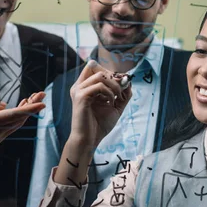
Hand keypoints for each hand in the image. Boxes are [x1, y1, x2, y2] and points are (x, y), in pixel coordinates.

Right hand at [0, 93, 45, 166]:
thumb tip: (4, 105)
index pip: (13, 115)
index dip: (29, 109)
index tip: (42, 103)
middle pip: (20, 118)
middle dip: (32, 105)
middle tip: (42, 93)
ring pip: (18, 123)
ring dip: (27, 110)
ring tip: (33, 97)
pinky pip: (12, 126)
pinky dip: (19, 116)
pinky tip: (22, 107)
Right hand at [54, 61, 130, 186]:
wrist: (89, 140)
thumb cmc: (99, 125)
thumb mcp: (115, 107)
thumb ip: (122, 94)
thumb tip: (128, 80)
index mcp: (85, 87)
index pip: (94, 66)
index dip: (109, 72)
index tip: (119, 84)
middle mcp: (79, 86)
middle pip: (96, 66)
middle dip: (112, 76)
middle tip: (120, 90)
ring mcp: (78, 90)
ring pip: (100, 75)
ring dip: (113, 85)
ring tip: (116, 98)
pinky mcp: (80, 97)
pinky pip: (99, 86)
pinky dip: (109, 93)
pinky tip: (110, 103)